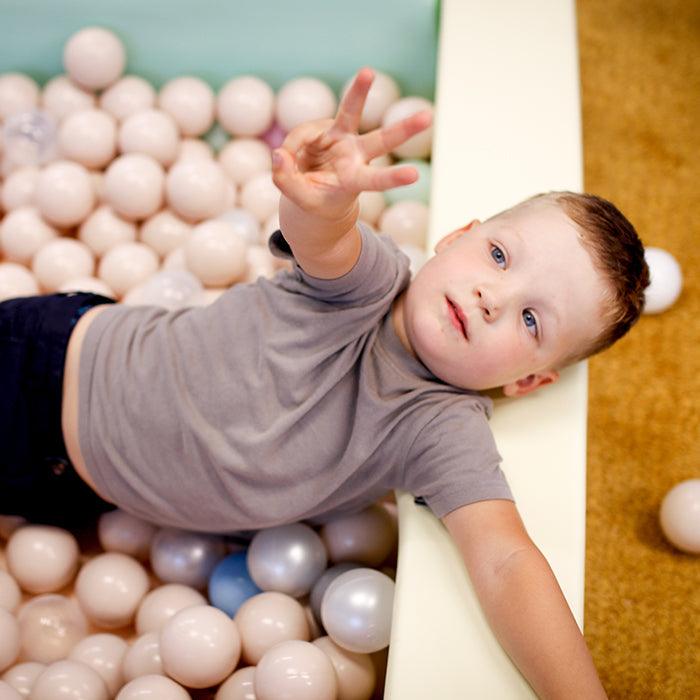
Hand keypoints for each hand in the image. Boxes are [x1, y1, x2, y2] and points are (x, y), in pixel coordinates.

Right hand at [271, 67, 431, 220]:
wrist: (313, 191)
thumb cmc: (314, 200)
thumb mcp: (300, 201)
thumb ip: (286, 181)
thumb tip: (280, 153)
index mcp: (354, 181)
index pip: (375, 180)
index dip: (392, 178)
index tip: (414, 175)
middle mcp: (355, 156)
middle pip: (382, 140)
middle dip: (404, 129)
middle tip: (428, 117)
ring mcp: (343, 139)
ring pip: (350, 111)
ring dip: (361, 90)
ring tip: (369, 73)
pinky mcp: (328, 127)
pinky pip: (303, 131)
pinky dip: (293, 145)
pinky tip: (291, 156)